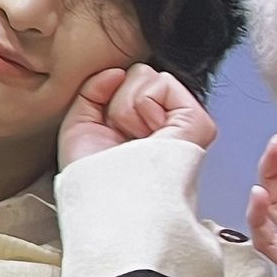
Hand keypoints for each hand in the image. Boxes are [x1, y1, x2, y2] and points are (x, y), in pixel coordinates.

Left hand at [58, 63, 216, 167]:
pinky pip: (162, 82)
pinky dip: (142, 105)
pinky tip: (147, 133)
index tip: (107, 133)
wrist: (108, 205)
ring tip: (133, 139)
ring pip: (146, 75)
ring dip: (126, 108)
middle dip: (117, 104)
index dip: (108, 100)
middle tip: (121, 139)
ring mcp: (184, 121)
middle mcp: (166, 122)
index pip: (127, 82)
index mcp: (142, 126)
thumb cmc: (93, 180)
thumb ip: (93, 91)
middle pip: (136, 74)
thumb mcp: (80, 126)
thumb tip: (117, 71)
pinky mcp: (197, 121)